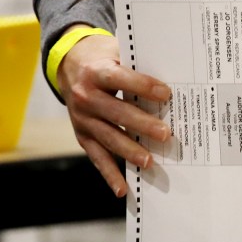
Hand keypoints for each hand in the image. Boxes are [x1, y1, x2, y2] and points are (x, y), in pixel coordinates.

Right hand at [55, 26, 171, 196]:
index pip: (121, 79)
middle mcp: (85, 96)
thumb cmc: (104, 59)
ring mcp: (82, 119)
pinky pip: (97, 157)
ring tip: (149, 161)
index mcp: (96, 72)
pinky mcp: (82, 135)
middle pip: (116, 112)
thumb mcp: (116, 53)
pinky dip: (110, 174)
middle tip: (165, 134)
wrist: (68, 65)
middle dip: (142, 124)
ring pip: (108, 137)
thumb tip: (172, 81)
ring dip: (129, 151)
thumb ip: (137, 66)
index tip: (166, 94)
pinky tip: (123, 189)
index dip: (143, 86)